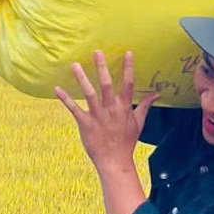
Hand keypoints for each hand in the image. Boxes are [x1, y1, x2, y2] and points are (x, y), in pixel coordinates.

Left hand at [57, 51, 158, 172]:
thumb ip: (145, 106)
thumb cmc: (127, 141)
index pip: (128, 84)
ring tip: (75, 64)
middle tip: (97, 52)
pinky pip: (74, 109)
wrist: (114, 160)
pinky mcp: (85, 123)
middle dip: (102, 67)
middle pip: (106, 84)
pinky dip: (65, 99)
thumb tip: (157, 94)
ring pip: (89, 93)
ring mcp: (97, 116)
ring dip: (82, 78)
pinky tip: (57, 88)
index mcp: (124, 107)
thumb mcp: (138, 122)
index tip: (128, 53)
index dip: (128, 68)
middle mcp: (111, 109)